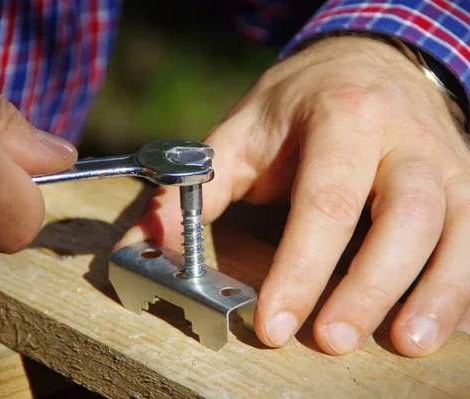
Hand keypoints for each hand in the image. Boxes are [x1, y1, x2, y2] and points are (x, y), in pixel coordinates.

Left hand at [119, 36, 469, 356]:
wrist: (366, 64)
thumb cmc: (301, 104)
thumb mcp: (243, 132)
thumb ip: (200, 186)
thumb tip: (149, 240)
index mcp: (344, 118)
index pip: (326, 200)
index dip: (302, 267)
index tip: (276, 323)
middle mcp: (405, 139)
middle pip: (405, 215)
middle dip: (371, 285)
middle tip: (333, 340)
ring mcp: (445, 161)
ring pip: (457, 230)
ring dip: (436, 293)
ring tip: (405, 342)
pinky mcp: (465, 183)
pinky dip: (463, 284)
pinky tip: (442, 320)